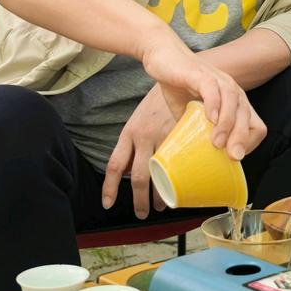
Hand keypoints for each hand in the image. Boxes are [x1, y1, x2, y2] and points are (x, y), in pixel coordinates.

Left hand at [102, 84, 175, 216]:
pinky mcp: (182, 133)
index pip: (115, 165)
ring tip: (162, 205)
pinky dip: (180, 178)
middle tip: (141, 213)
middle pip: (138, 176)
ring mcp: (164, 135)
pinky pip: (179, 162)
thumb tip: (127, 171)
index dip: (110, 188)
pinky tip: (182, 187)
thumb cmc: (157, 102)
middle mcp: (144, 135)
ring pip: (159, 173)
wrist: (179, 77)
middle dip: (139, 200)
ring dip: (160, 195)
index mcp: (129, 132)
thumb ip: (133, 145)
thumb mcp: (139, 120)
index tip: (107, 204)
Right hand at [138, 34, 267, 158]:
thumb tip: (191, 157)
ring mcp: (218, 80)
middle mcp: (231, 89)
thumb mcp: (188, 113)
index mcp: (233, 100)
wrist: (163, 56)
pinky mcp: (201, 74)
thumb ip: (194, 130)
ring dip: (228, 125)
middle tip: (232, 157)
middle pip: (247, 116)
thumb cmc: (178, 84)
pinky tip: (209, 119)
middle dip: (242, 138)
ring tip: (217, 144)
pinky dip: (214, 105)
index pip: (255, 124)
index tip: (233, 157)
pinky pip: (212, 89)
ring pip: (233, 103)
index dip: (248, 142)